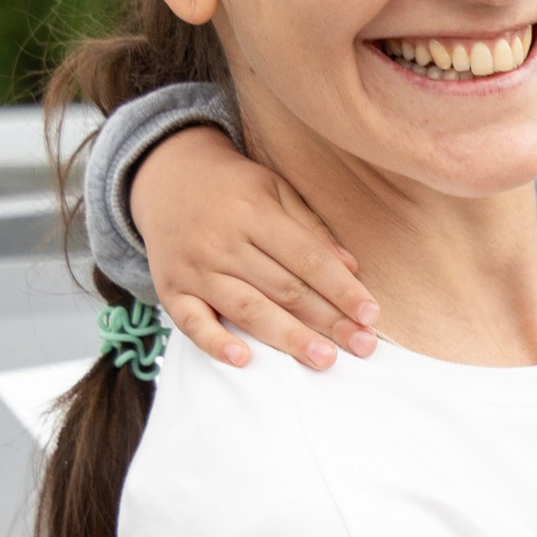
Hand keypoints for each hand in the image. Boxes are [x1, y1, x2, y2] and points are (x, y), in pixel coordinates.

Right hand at [134, 122, 380, 372]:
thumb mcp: (274, 189)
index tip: (370, 314)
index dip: (342, 289)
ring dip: (288, 337)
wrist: (165, 176)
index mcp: (254, 213)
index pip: (308, 258)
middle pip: (283, 289)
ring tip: (324, 359)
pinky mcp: (170, 290)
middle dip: (327, 320)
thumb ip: (311, 228)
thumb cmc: (233, 187)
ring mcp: (194, 269)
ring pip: (247, 309)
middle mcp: (222, 242)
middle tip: (362, 346)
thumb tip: (350, 267)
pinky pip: (191, 323)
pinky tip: (244, 360)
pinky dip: (216, 343)